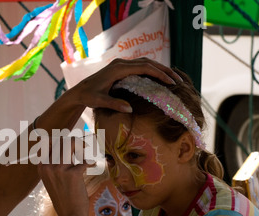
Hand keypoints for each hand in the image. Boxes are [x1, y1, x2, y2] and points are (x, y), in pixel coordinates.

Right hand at [37, 137, 90, 215]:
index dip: (61, 139)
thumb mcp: (53, 179)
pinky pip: (84, 160)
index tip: (71, 145)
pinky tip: (92, 166)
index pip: (48, 141)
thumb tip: (66, 142)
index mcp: (42, 167)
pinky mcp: (73, 174)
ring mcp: (59, 170)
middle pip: (61, 140)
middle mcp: (48, 166)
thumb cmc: (65, 196)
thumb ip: (56, 162)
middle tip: (83, 147)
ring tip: (87, 154)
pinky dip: (90, 162)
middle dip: (75, 141)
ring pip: (71, 143)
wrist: (70, 215)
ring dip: (82, 146)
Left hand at [60, 57, 182, 113]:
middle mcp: (121, 63)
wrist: (79, 91)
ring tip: (173, 79)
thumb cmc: (89, 97)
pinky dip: (152, 71)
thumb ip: (114, 104)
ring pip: (145, 63)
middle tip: (179, 80)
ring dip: (160, 69)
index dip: (159, 74)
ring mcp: (121, 64)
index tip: (171, 82)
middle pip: (148, 62)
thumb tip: (130, 109)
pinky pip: (140, 66)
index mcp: (118, 69)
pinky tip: (160, 79)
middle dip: (165, 70)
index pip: (144, 67)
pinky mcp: (121, 68)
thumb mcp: (99, 102)